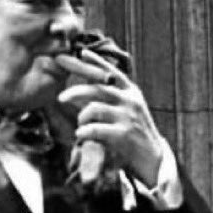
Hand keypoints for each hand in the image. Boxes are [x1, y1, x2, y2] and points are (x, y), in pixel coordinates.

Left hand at [55, 48, 166, 187]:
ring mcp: (127, 116)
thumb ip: (109, 100)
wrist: (152, 159)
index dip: (97, 62)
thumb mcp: (126, 111)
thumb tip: (84, 92)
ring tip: (80, 126)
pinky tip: (80, 135)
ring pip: (94, 108)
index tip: (81, 53)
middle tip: (61, 97)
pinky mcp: (124, 134)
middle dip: (76, 91)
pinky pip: (96, 129)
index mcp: (130, 92)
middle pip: (98, 88)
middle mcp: (130, 101)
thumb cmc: (134, 134)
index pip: (112, 73)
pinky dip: (84, 132)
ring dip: (82, 117)